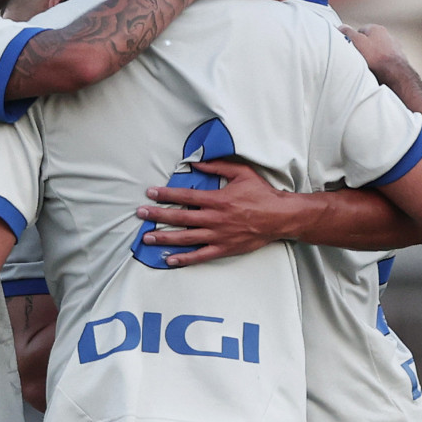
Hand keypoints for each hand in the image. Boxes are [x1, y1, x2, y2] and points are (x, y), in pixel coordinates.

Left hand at [136, 160, 291, 266]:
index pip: (185, 196)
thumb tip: (196, 161)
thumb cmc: (261, 194)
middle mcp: (215, 218)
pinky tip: (169, 260)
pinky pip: (201, 255)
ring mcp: (219, 235)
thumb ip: (217, 166)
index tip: (150, 193)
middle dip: (158, 216)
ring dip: (165, 238)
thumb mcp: (241, 173)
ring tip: (147, 238)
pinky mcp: (224, 248)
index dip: (166, 194)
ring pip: (186, 238)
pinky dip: (184, 259)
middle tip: (140, 214)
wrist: (280, 217)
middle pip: (180, 217)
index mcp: (217, 199)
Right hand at [339, 23, 409, 74]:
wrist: (395, 74)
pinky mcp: (398, 61)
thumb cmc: (376, 58)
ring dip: (372, 58)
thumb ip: (348, 33)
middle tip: (357, 58)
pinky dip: (380, 65)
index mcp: (377, 29)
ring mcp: (394, 49)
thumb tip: (341, 27)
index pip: (360, 30)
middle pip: (370, 41)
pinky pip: (385, 61)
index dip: (352, 39)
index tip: (349, 47)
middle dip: (363, 49)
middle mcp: (388, 36)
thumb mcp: (356, 42)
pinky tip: (376, 71)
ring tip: (367, 67)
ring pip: (378, 52)